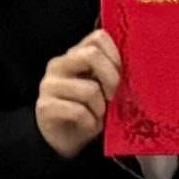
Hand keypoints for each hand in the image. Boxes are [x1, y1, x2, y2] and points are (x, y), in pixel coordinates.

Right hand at [34, 31, 119, 160]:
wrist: (62, 140)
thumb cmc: (87, 111)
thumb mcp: (102, 88)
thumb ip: (111, 73)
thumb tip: (134, 67)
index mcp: (75, 55)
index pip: (98, 37)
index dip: (115, 55)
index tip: (122, 75)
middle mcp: (59, 64)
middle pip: (92, 55)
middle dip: (111, 78)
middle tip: (113, 96)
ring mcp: (49, 84)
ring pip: (89, 89)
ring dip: (100, 108)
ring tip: (98, 116)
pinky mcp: (45, 106)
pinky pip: (78, 111)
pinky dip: (90, 122)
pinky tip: (88, 125)